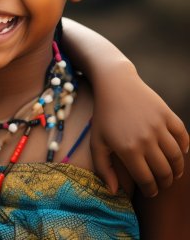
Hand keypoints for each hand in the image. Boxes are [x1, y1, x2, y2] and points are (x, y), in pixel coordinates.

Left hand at [91, 62, 188, 196]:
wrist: (116, 85)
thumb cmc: (104, 116)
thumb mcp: (97, 142)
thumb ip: (103, 169)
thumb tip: (114, 191)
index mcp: (127, 150)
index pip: (146, 179)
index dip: (150, 190)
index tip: (151, 193)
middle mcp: (146, 140)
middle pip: (164, 171)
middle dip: (165, 183)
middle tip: (162, 185)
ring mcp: (159, 127)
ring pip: (176, 157)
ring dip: (177, 169)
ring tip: (173, 173)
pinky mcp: (168, 116)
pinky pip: (183, 137)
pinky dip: (185, 148)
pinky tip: (180, 153)